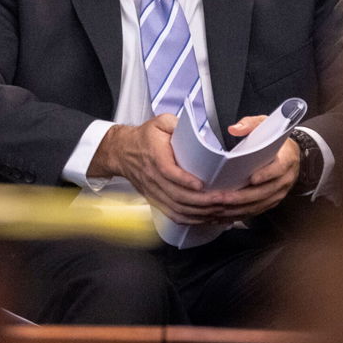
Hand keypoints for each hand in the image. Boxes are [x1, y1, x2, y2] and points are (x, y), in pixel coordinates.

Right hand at [89, 116, 228, 224]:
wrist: (121, 152)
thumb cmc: (143, 138)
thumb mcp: (159, 122)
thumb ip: (176, 123)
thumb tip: (194, 129)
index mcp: (155, 157)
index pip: (168, 172)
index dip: (184, 180)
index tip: (200, 184)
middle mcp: (153, 177)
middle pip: (176, 195)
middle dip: (201, 200)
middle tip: (221, 199)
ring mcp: (154, 191)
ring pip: (176, 208)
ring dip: (199, 212)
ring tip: (218, 211)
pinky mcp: (155, 200)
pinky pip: (172, 214)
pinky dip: (189, 219)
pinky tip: (203, 219)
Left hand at [202, 115, 300, 221]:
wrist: (294, 156)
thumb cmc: (277, 142)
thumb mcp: (267, 125)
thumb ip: (251, 124)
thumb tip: (234, 129)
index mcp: (286, 159)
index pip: (278, 168)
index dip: (266, 175)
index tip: (251, 179)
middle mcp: (284, 179)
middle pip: (264, 192)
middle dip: (241, 197)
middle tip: (221, 198)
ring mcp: (279, 193)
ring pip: (259, 205)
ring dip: (238, 209)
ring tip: (218, 209)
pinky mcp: (272, 202)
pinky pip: (256, 211)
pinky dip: (239, 214)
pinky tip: (224, 216)